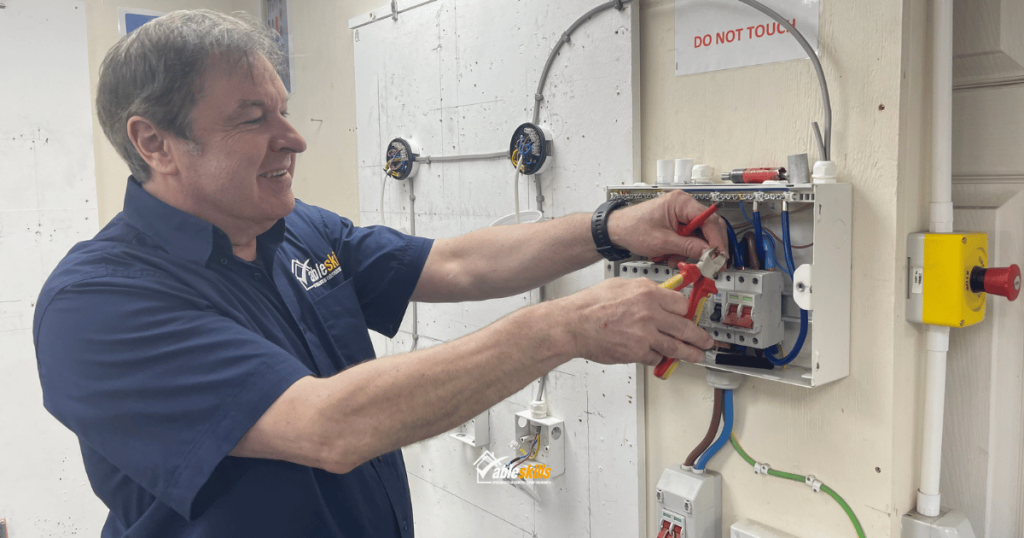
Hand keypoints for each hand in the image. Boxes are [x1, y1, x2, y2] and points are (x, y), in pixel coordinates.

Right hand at [555, 278, 714, 365]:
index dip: (687, 311)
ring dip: (689, 353)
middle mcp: (650, 313)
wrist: (573, 324)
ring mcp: (645, 335)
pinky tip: (658, 356)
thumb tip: (659, 294)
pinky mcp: (637, 352)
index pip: (681, 303)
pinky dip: (657, 357)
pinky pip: (654, 357)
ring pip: (675, 347)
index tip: (690, 316)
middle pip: (685, 327)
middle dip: (699, 337)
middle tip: (706, 341)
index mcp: (648, 293)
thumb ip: (644, 290)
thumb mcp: (621, 285)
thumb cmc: (591, 305)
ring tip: (697, 356)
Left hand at [606, 190, 728, 261]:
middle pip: (709, 227)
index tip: (720, 256)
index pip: (710, 220)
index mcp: (681, 202)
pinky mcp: (676, 224)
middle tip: (711, 263)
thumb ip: (689, 247)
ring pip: (699, 236)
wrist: (616, 230)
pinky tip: (673, 256)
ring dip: (691, 252)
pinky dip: (683, 250)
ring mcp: (680, 214)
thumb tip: (709, 253)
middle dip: (707, 248)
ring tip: (677, 260)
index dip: (718, 241)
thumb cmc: (632, 228)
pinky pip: (689, 238)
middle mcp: (683, 205)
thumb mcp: (663, 242)